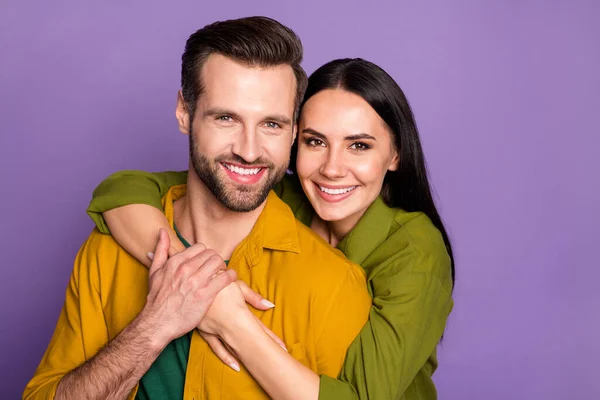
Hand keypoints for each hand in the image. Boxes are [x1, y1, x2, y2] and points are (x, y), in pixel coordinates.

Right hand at [138, 229, 236, 346]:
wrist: (158, 323)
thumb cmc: (157, 299)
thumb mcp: (155, 272)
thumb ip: (161, 250)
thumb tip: (162, 231)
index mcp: (176, 262)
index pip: (200, 247)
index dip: (205, 254)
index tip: (206, 261)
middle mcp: (186, 269)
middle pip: (211, 254)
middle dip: (215, 260)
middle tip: (217, 268)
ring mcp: (196, 281)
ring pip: (219, 262)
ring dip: (224, 267)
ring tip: (223, 273)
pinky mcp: (206, 294)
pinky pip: (225, 278)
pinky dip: (231, 276)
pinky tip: (230, 279)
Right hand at [198, 280, 286, 370]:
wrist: (195, 281)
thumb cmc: (219, 279)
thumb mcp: (238, 285)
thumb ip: (254, 297)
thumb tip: (271, 306)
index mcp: (238, 311)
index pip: (258, 326)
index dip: (271, 337)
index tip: (282, 346)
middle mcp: (228, 323)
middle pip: (248, 338)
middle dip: (262, 349)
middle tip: (277, 359)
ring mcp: (216, 329)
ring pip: (234, 346)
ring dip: (246, 356)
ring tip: (259, 368)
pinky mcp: (205, 332)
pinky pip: (216, 347)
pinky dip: (226, 357)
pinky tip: (235, 366)